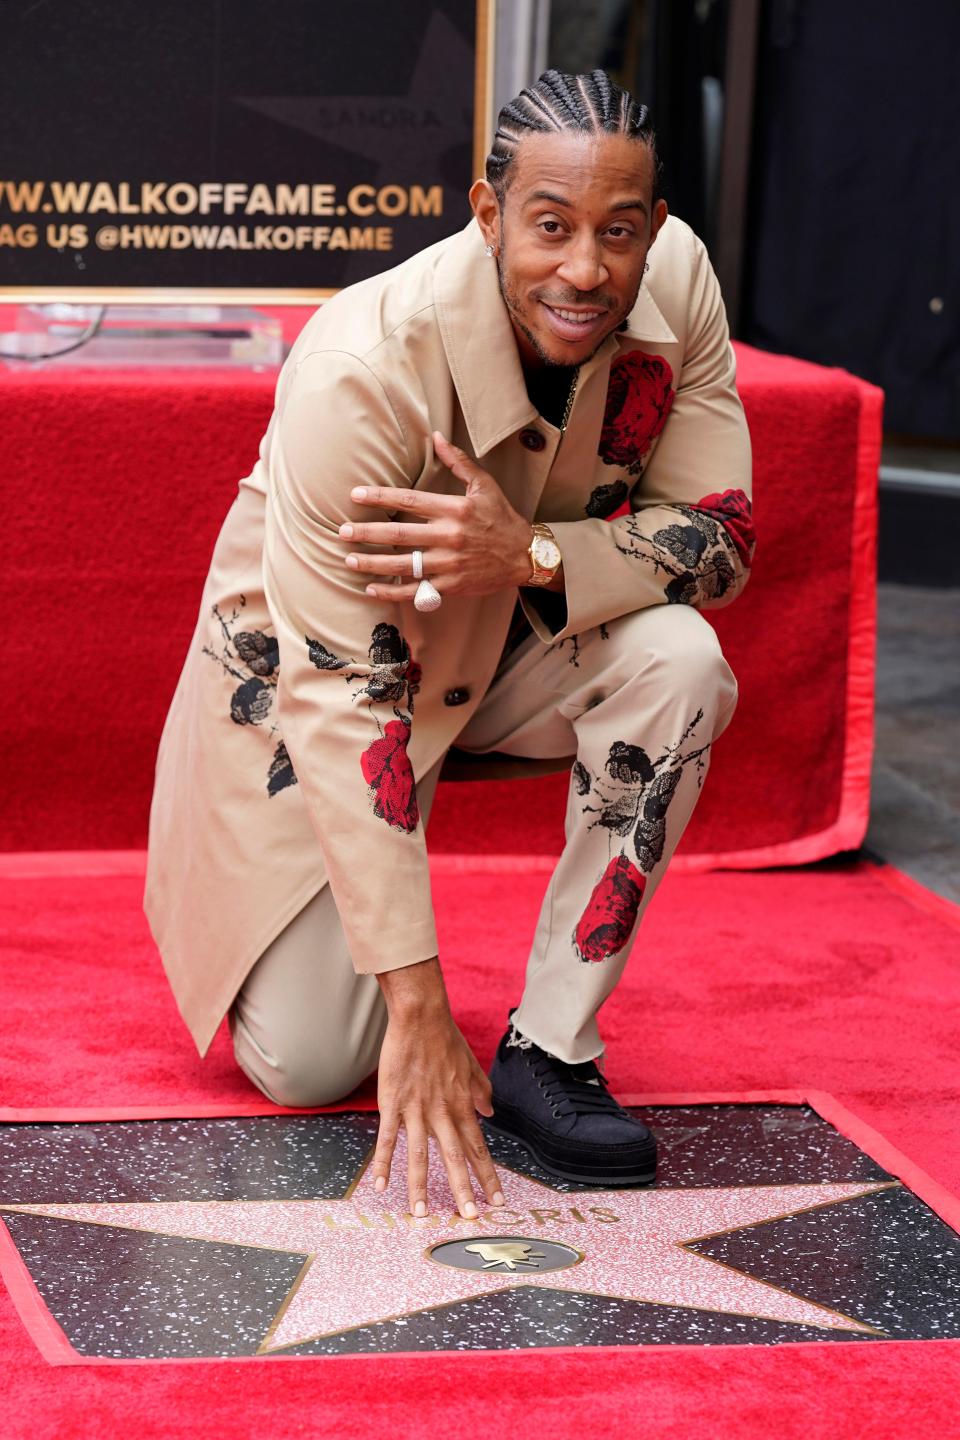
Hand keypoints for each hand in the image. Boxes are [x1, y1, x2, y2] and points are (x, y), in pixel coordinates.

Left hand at [338, 431, 531, 602]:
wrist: (524, 556)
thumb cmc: (502, 518)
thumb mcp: (484, 485)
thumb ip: (457, 462)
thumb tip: (435, 437)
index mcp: (454, 509)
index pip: (409, 500)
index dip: (380, 496)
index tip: (355, 495)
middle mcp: (449, 536)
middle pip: (399, 534)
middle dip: (367, 533)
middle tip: (341, 531)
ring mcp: (449, 564)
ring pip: (403, 565)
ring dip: (373, 563)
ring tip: (349, 560)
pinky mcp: (451, 585)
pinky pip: (416, 590)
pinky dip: (392, 591)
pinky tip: (371, 588)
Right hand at [371, 967, 504, 1218]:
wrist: (421, 1017)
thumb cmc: (445, 1038)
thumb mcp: (470, 1065)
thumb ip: (480, 1090)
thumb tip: (490, 1110)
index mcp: (461, 1105)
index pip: (478, 1147)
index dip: (487, 1175)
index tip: (497, 1200)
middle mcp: (442, 1112)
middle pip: (454, 1157)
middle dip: (462, 1189)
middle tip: (469, 1217)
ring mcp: (416, 1109)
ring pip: (420, 1155)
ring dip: (421, 1186)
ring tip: (422, 1213)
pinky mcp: (393, 1103)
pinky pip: (389, 1138)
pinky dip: (384, 1163)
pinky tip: (381, 1186)